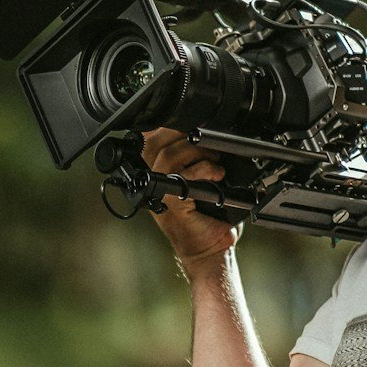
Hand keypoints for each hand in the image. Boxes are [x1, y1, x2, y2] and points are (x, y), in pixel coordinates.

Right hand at [141, 127, 238, 266]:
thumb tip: (204, 127)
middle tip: (205, 137)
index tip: (189, 118)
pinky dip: (203, 170)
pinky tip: (217, 174)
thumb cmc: (207, 217)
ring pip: (167, 156)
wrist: (209, 248)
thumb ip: (195, 156)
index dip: (165, 125)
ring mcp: (159, 193)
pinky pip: (182, 177)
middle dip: (181, 132)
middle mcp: (151, 182)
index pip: (149, 138)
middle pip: (153, 142)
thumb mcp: (202, 180)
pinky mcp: (170, 204)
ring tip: (215, 157)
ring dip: (196, 151)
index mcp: (154, 172)